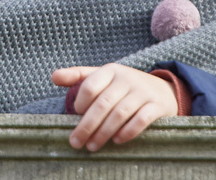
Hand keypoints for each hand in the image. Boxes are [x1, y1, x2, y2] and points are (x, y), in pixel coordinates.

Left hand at [52, 64, 178, 149]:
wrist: (162, 90)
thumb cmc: (124, 87)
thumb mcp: (104, 77)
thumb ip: (79, 76)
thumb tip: (54, 76)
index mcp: (112, 70)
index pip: (91, 85)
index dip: (80, 103)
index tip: (76, 116)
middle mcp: (128, 78)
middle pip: (104, 103)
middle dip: (87, 125)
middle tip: (76, 142)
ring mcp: (143, 91)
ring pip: (120, 113)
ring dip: (104, 132)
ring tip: (92, 146)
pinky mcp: (156, 105)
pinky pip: (141, 119)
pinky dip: (128, 132)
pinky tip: (117, 141)